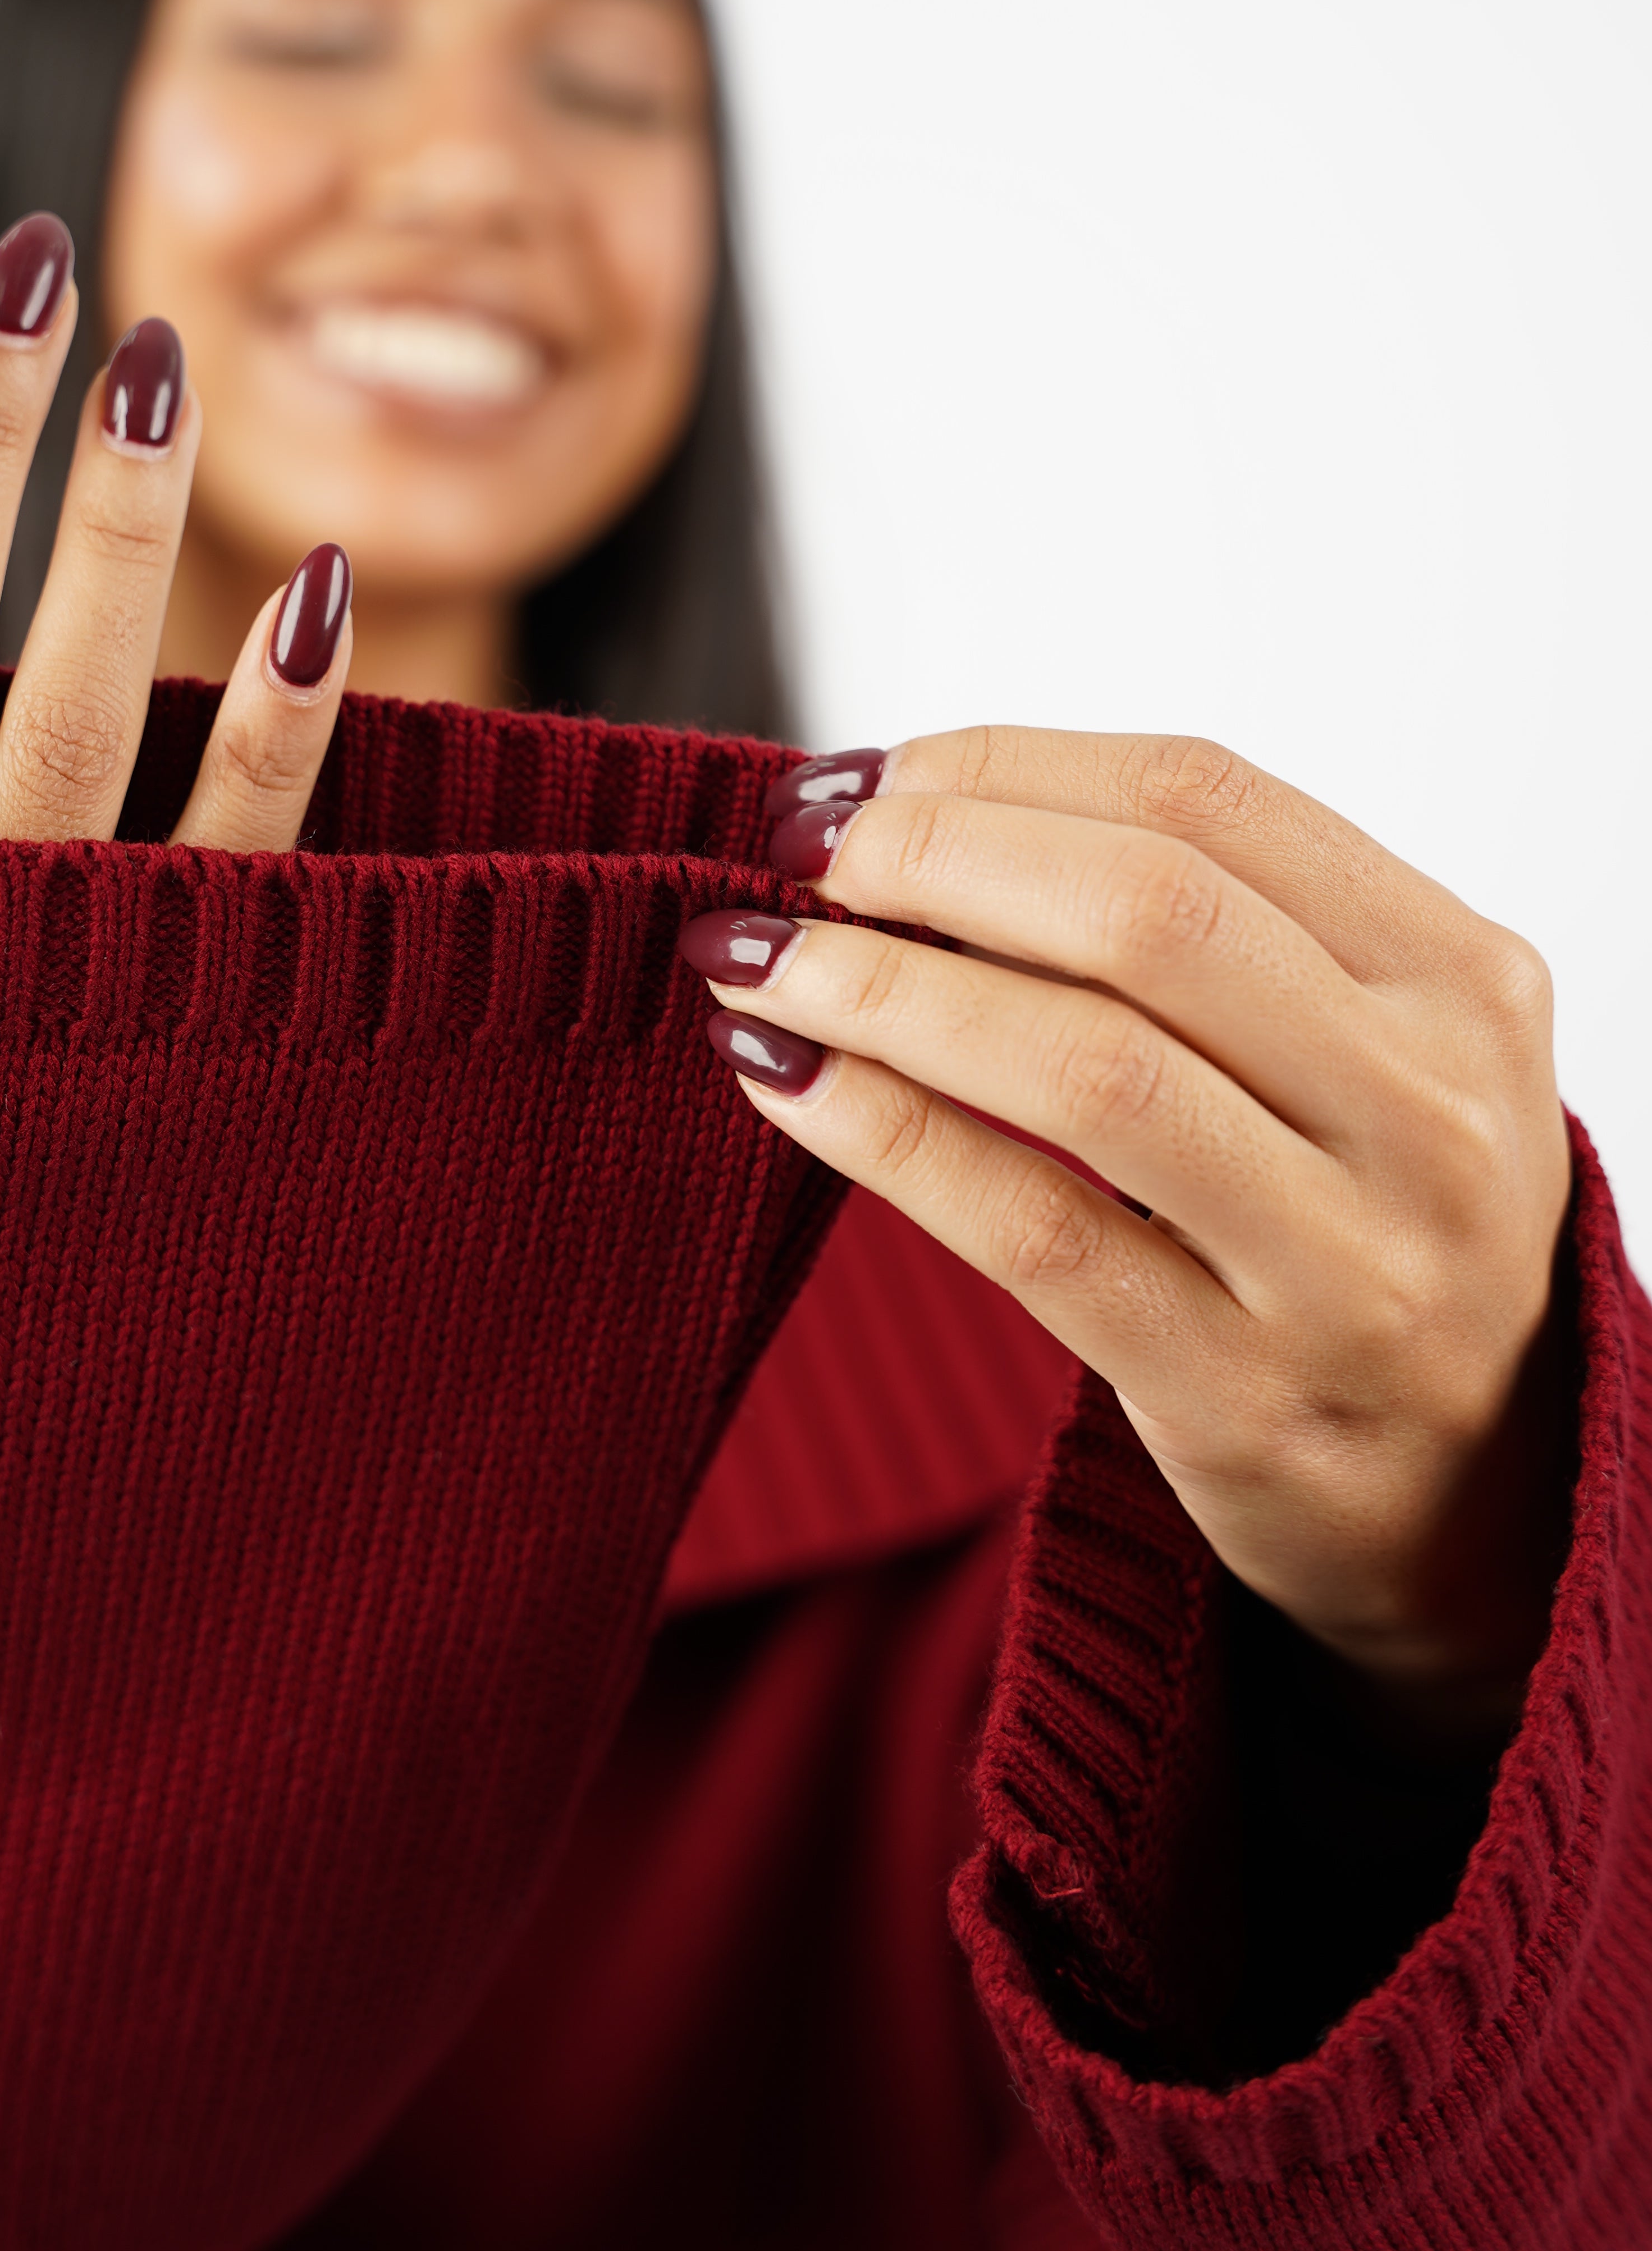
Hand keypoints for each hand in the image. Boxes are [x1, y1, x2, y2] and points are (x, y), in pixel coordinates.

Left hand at [685, 730, 1576, 1724]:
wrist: (1491, 1483)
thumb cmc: (1369, 1216)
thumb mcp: (1363, 1043)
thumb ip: (1199, 927)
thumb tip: (911, 812)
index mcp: (1461, 978)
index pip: (1202, 800)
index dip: (1002, 767)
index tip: (863, 775)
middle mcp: (1429, 1113)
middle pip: (1144, 915)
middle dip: (934, 860)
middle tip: (799, 855)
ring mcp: (1348, 1267)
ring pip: (1083, 1070)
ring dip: (883, 992)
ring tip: (759, 964)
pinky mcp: (1244, 1397)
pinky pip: (1032, 1231)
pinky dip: (884, 1136)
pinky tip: (784, 1081)